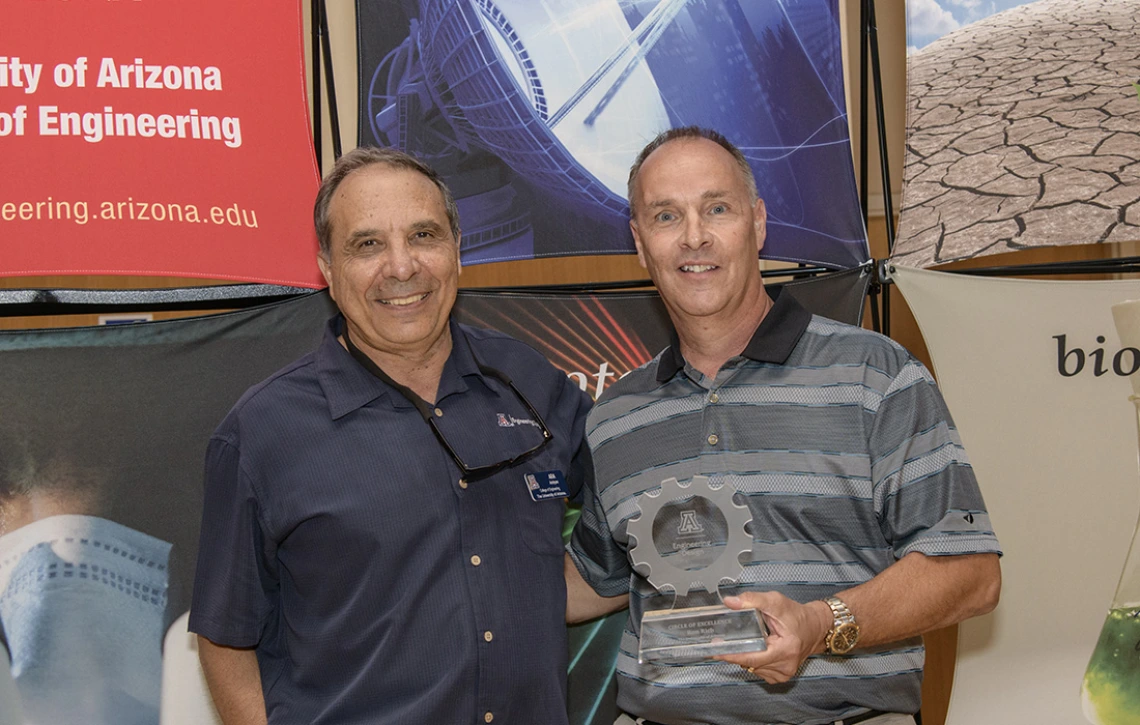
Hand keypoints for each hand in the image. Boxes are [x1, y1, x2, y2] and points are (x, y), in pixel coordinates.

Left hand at [714, 592, 831, 683]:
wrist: (815, 627)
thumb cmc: (796, 615)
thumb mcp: (775, 601)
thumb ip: (752, 600)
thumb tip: (730, 602)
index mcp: (786, 649)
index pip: (753, 657)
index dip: (733, 655)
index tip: (716, 651)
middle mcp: (786, 665)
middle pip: (751, 663)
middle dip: (736, 653)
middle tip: (722, 642)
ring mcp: (784, 673)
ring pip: (753, 668)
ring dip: (746, 657)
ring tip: (745, 641)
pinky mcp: (782, 676)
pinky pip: (760, 671)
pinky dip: (754, 661)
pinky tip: (757, 650)